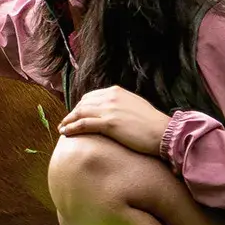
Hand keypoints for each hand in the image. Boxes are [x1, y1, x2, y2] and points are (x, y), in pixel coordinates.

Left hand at [57, 86, 172, 154]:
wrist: (163, 132)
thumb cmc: (152, 124)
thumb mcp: (135, 106)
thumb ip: (122, 105)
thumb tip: (115, 111)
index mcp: (116, 91)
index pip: (91, 96)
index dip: (81, 106)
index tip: (76, 114)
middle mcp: (110, 97)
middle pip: (83, 103)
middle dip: (72, 113)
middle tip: (66, 122)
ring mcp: (108, 109)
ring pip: (80, 113)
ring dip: (68, 120)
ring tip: (62, 128)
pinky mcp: (108, 123)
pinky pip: (83, 124)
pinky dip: (71, 128)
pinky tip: (65, 132)